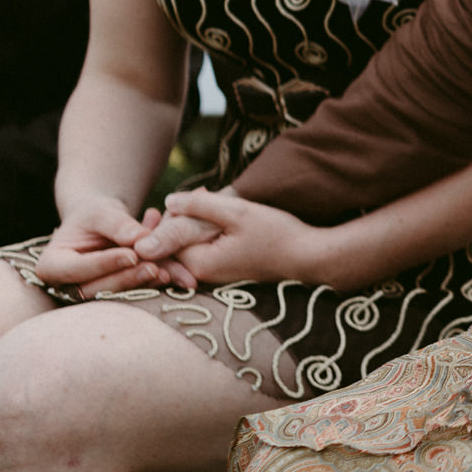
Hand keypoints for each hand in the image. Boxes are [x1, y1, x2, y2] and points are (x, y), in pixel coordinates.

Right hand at [37, 197, 187, 296]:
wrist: (103, 225)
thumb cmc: (94, 214)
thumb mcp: (101, 212)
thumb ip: (118, 224)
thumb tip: (141, 238)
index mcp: (52, 266)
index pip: (78, 269)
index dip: (106, 263)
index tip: (132, 255)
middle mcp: (67, 287)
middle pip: (98, 287)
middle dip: (129, 278)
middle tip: (155, 268)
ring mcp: (90, 296)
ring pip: (120, 294)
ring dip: (146, 284)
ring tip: (171, 272)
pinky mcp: (115, 299)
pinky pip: (136, 293)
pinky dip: (158, 281)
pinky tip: (178, 273)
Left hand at [139, 188, 328, 286]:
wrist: (308, 257)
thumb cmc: (276, 234)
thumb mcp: (237, 212)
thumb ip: (199, 207)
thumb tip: (167, 201)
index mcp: (198, 263)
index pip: (163, 239)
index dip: (171, 215)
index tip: (192, 197)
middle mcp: (201, 275)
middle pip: (172, 244)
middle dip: (179, 219)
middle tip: (200, 196)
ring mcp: (212, 275)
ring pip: (187, 245)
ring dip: (192, 224)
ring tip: (210, 204)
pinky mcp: (223, 271)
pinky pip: (200, 250)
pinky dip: (203, 234)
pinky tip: (219, 219)